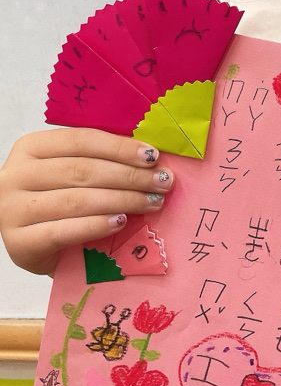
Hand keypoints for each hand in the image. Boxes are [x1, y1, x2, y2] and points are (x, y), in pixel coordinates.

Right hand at [0, 128, 173, 275]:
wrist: (29, 245)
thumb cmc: (56, 202)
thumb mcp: (70, 173)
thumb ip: (98, 160)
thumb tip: (149, 156)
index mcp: (30, 147)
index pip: (81, 140)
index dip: (120, 147)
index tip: (152, 156)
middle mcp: (15, 175)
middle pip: (83, 170)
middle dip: (129, 176)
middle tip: (162, 182)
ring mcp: (12, 210)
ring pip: (77, 200)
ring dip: (122, 200)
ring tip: (151, 202)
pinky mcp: (18, 243)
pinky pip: (64, 231)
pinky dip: (96, 225)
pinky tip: (121, 222)